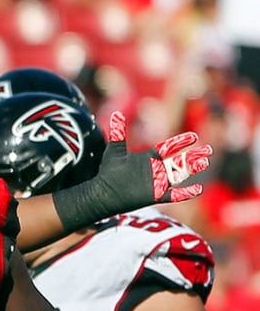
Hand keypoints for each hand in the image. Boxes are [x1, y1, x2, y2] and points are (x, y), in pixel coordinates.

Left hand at [52, 112, 212, 228]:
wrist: (103, 192)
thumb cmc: (108, 172)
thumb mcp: (115, 150)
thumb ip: (118, 134)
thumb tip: (116, 115)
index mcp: (150, 158)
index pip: (169, 148)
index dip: (181, 142)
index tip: (194, 136)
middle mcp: (156, 170)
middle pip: (179, 161)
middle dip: (193, 156)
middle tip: (208, 150)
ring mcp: (157, 183)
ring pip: (179, 175)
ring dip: (191, 170)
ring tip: (204, 163)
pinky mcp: (155, 196)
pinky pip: (174, 195)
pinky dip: (185, 193)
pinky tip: (197, 189)